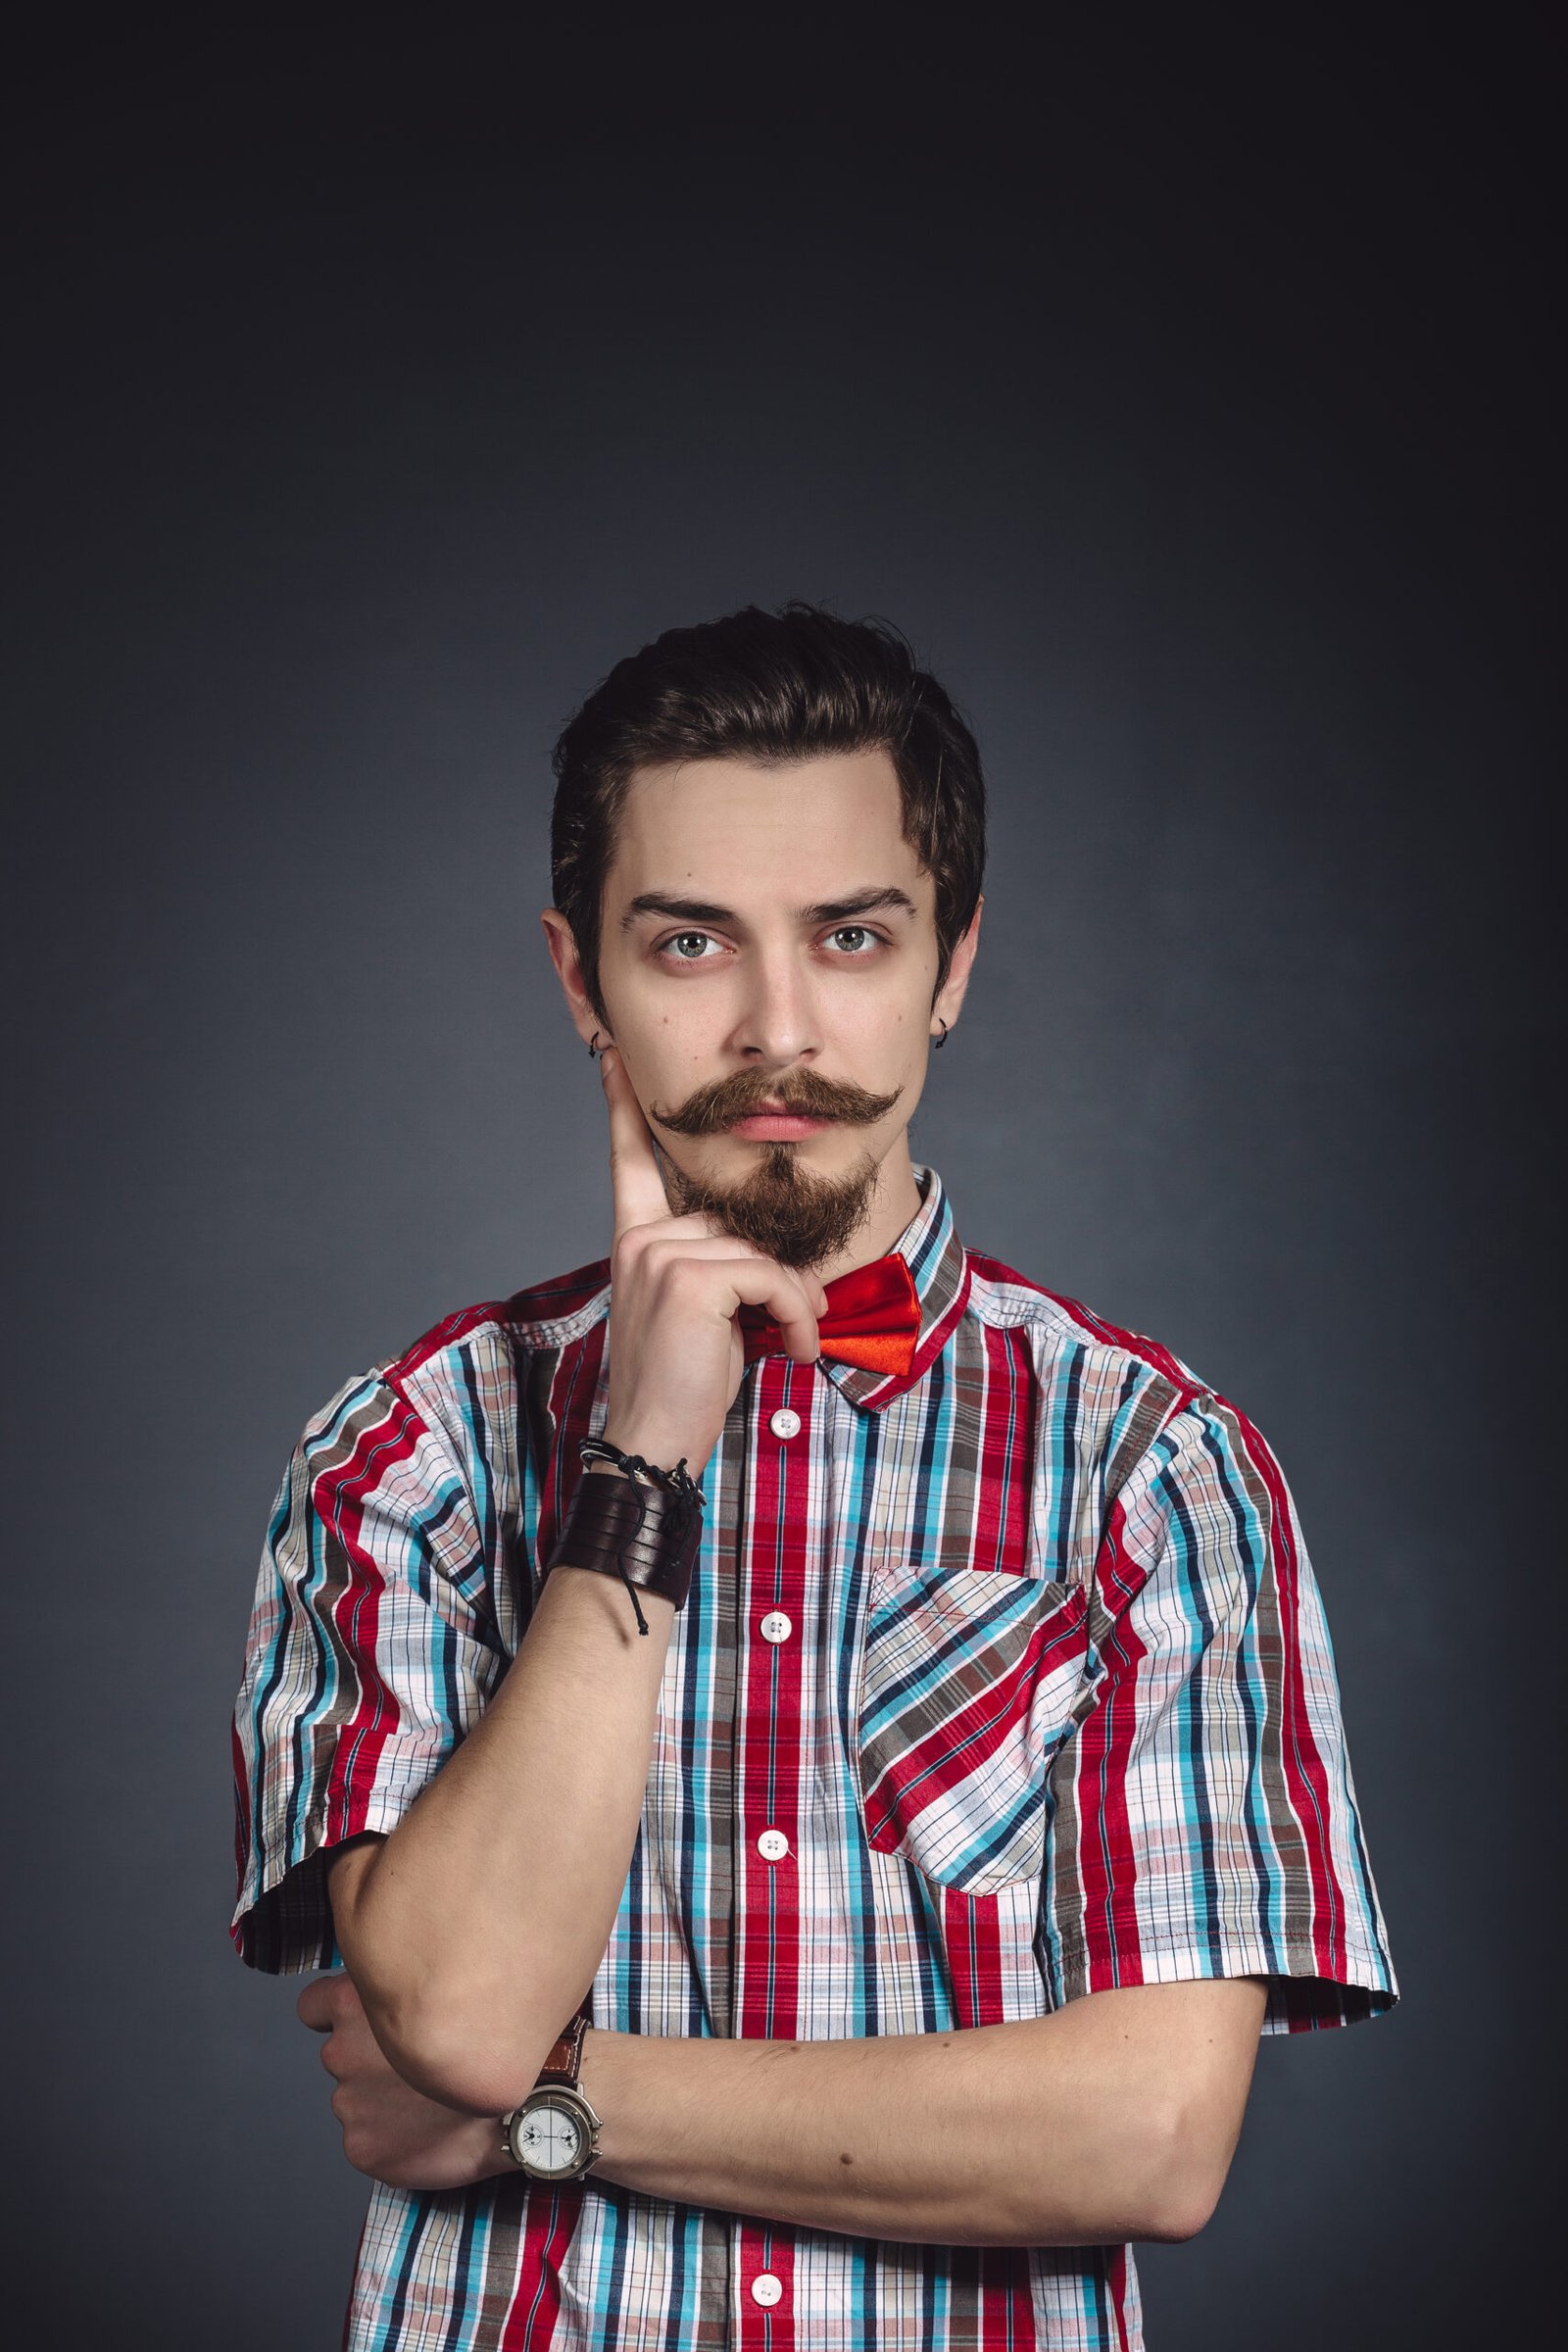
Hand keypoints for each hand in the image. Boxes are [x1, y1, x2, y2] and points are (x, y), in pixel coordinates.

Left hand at [298, 1972, 504, 2190]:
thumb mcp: (445, 1985)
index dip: (335, 2013)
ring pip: (355, 2098)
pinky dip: (391, 2137)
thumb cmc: (493, 2041)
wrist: (522, 2103)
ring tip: (429, 2100)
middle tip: (415, 2066)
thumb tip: (395, 1991)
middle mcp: (342, 2052)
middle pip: (340, 2054)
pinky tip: (428, 2130)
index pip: (312, 2006)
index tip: (361, 2022)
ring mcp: (349, 2104)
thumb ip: (403, 1990)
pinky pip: (368, 2138)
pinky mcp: (361, 2148)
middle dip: (368, 2059)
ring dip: (380, 2099)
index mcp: (355, 2005)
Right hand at [597, 1045, 826, 1473]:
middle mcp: (642, 1239)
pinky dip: (796, 1312)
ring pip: (762, 1250)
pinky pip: (771, 1274)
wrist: (656, 1443)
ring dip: (795, 1300)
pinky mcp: (689, 1279)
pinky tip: (793, 1348)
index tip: (613, 1057)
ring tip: (792, 1341)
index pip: (630, 1161)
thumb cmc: (685, 1385)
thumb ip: (717, 1264)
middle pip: (738, 1221)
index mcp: (637, 1241)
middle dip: (779, 1273)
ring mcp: (660, 1254)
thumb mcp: (702, 1313)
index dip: (623, 1108)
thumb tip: (770, 1251)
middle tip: (793, 1324)